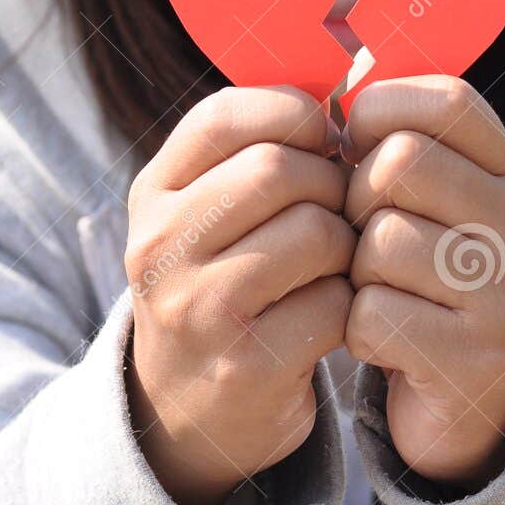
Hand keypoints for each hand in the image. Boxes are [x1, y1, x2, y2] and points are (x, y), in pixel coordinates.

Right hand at [124, 85, 353, 504]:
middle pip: (278, 170)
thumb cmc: (220, 281)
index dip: (292, 112)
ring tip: (338, 259)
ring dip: (347, 243)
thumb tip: (343, 92)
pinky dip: (351, 303)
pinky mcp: (248, 367)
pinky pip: (335, 304)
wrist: (187, 412)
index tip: (322, 136)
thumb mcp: (204, 211)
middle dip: (330, 182)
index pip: (224, 116)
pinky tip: (334, 311)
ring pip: (315, 233)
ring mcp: (199, 310)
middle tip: (342, 204)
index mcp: (153, 194)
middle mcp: (162, 248)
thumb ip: (253, 149)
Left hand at [341, 75, 504, 489]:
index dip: (380, 110)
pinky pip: (373, 316)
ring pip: (380, 243)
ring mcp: (504, 296)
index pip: (447, 101)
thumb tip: (338, 81)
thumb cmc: (432, 273)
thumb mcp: (440, 198)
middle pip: (401, 163)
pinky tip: (383, 337)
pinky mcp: (471, 361)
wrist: (479, 398)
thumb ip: (404, 135)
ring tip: (377, 288)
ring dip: (355, 270)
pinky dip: (357, 329)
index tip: (356, 144)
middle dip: (356, 197)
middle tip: (361, 230)